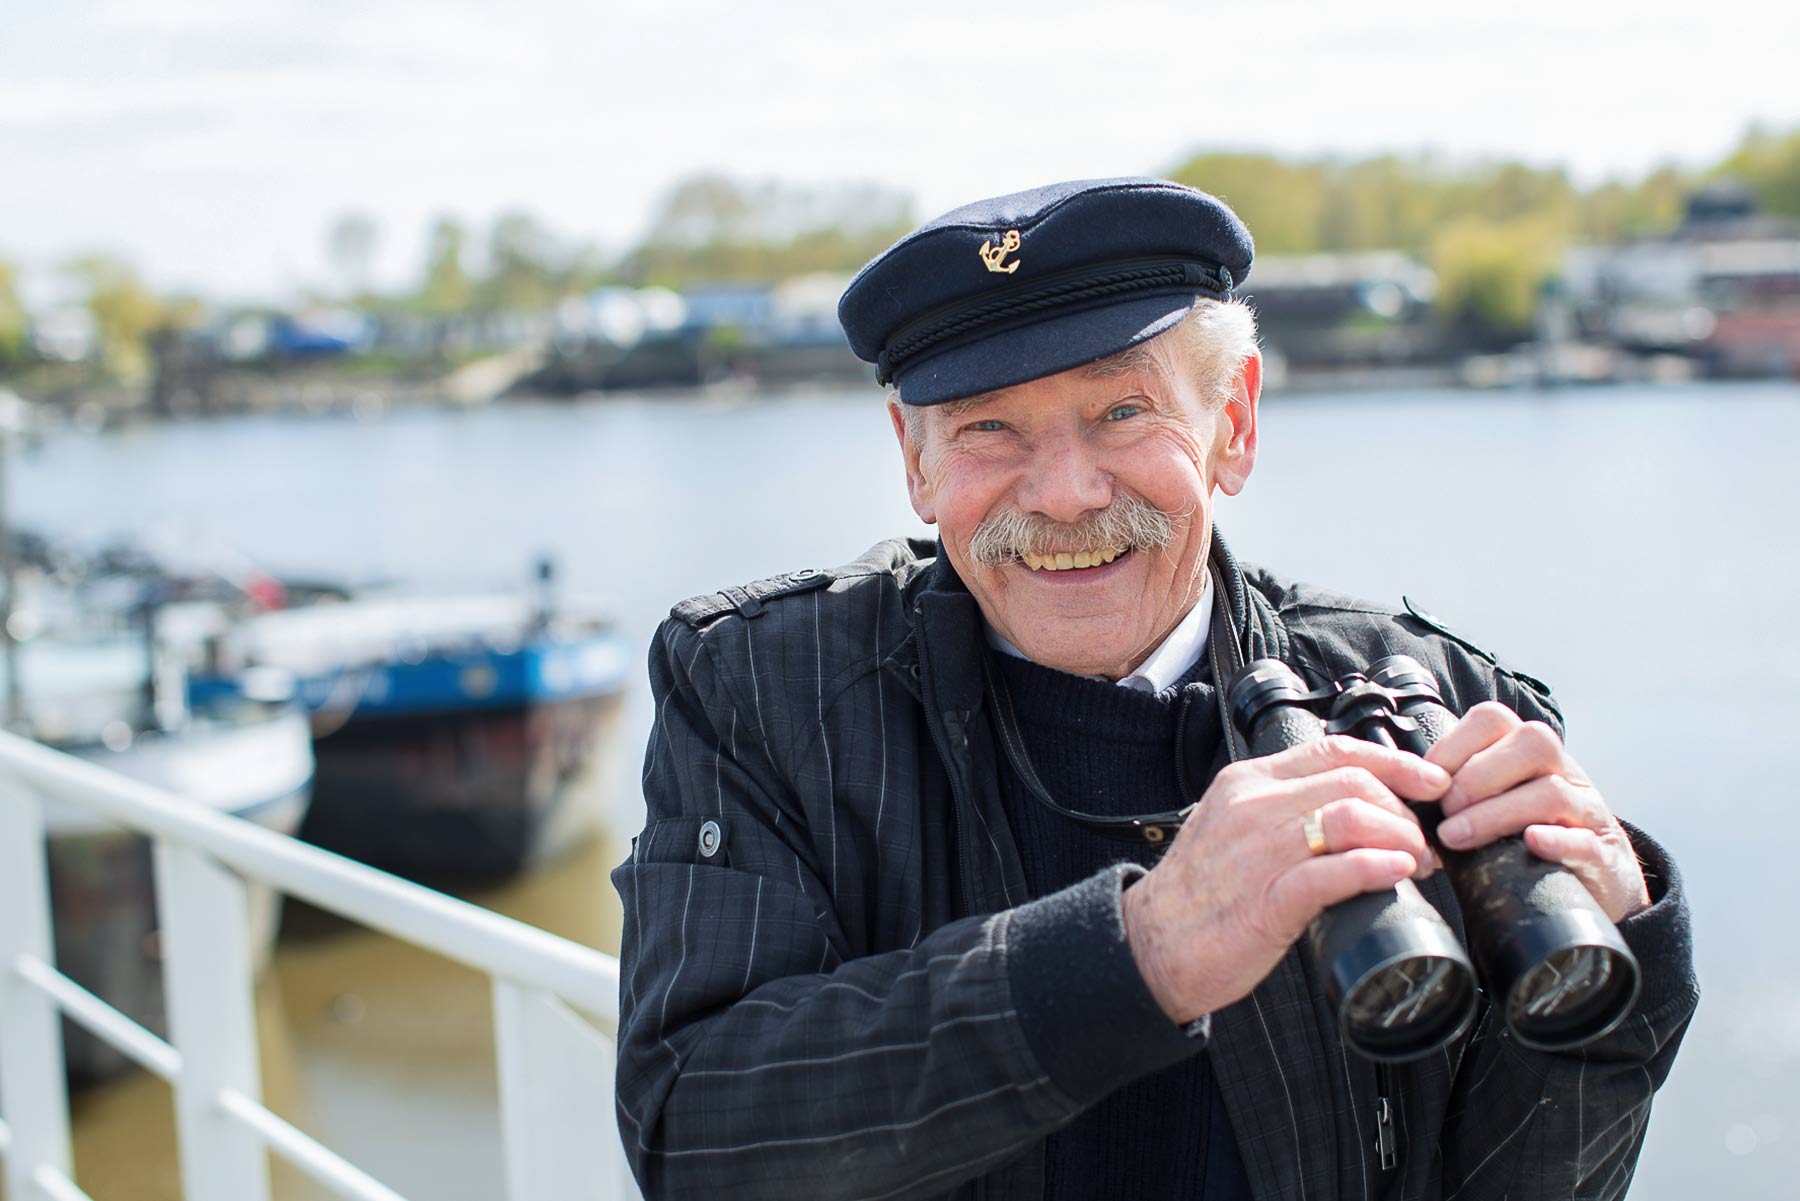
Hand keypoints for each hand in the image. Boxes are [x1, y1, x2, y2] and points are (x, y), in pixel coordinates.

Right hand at [1123, 737, 1449, 1023]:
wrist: (1150, 945)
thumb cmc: (1198, 895)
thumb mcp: (1234, 828)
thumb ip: (1282, 811)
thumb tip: (1353, 813)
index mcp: (1247, 783)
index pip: (1335, 750)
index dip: (1395, 762)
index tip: (1430, 781)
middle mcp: (1254, 806)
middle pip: (1354, 781)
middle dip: (1405, 810)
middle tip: (1425, 843)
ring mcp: (1259, 851)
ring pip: (1351, 817)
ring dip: (1401, 839)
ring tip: (1418, 864)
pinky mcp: (1267, 900)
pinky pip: (1334, 872)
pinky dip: (1376, 868)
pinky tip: (1397, 874)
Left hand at [1428, 702, 1649, 923]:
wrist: (1590, 886)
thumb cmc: (1520, 842)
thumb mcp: (1490, 807)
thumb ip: (1454, 792)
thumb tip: (1397, 794)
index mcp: (1527, 754)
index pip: (1493, 719)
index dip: (1454, 745)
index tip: (1428, 782)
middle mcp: (1563, 772)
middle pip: (1532, 743)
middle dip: (1477, 776)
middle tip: (1445, 812)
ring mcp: (1587, 812)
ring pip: (1553, 791)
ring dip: (1498, 812)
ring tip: (1457, 838)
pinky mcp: (1602, 855)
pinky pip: (1585, 840)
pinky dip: (1556, 840)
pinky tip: (1530, 844)